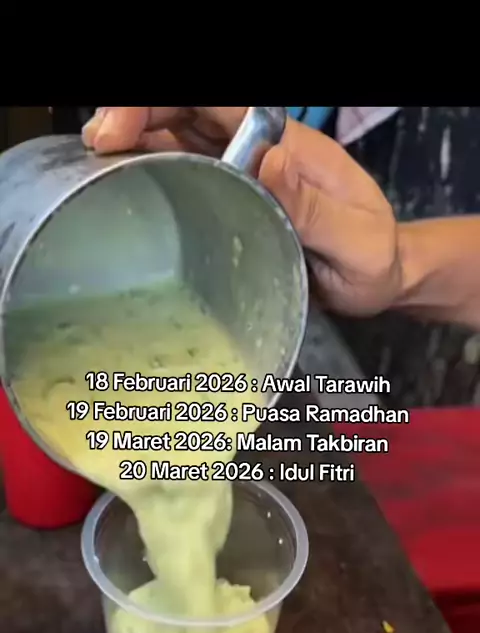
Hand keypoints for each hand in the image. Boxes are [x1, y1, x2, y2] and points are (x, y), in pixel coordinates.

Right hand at [82, 107, 401, 316]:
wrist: (380, 278)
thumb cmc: (372, 259)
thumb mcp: (354, 239)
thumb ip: (313, 206)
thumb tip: (268, 159)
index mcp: (289, 145)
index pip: (220, 102)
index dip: (165, 104)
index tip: (125, 127)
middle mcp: (260, 149)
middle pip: (188, 111)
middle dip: (137, 116)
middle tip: (98, 144)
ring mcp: (244, 171)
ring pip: (179, 136)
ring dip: (136, 140)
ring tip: (96, 161)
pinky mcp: (232, 196)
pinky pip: (185, 170)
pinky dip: (150, 168)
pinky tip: (125, 180)